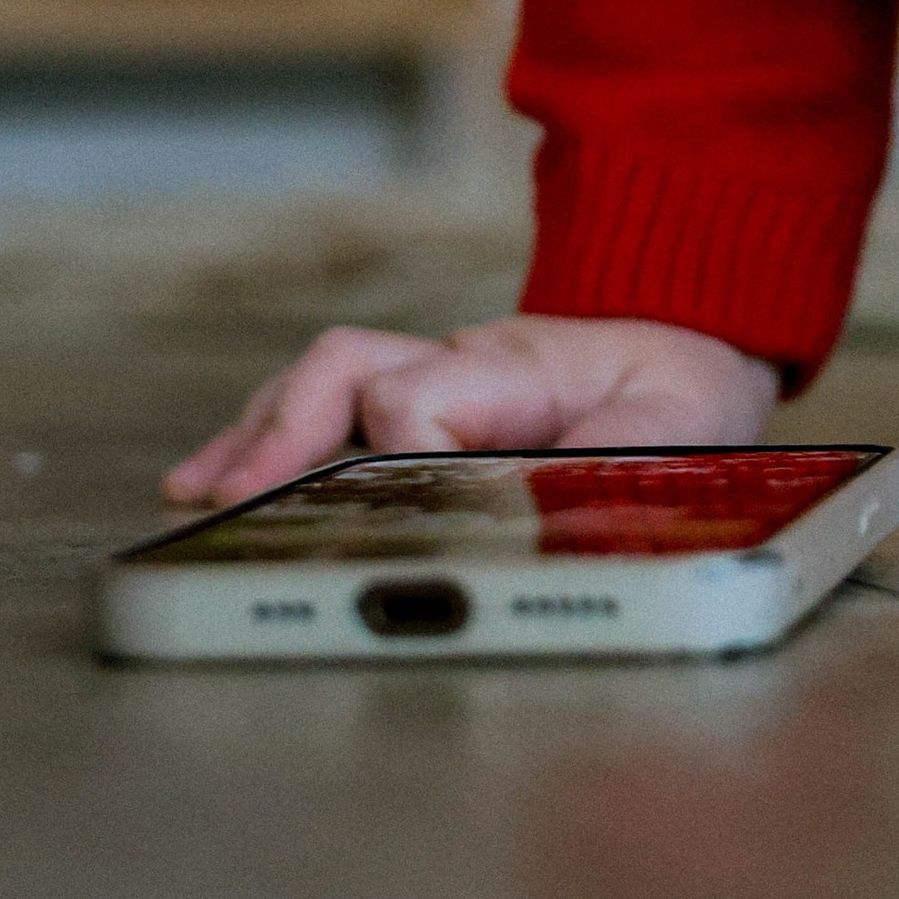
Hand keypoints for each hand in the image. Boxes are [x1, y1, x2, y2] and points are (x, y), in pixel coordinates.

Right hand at [162, 315, 782, 508]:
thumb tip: (525, 548)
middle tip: (230, 504)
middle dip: (285, 434)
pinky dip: (269, 436)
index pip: (425, 390)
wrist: (703, 350)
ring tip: (195, 497)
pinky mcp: (426, 401)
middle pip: (352, 366)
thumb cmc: (681, 410)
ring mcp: (440, 375)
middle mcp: (466, 363)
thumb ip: (591, 487)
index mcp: (525, 371)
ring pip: (329, 379)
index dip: (403, 448)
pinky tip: (214, 478)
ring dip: (260, 435)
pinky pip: (332, 401)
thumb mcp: (665, 447)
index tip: (399, 515)